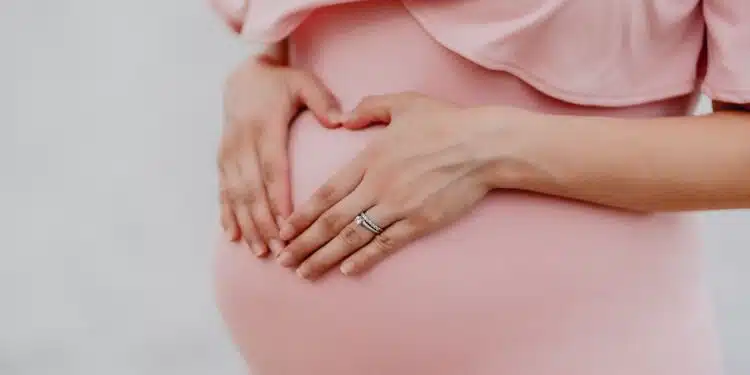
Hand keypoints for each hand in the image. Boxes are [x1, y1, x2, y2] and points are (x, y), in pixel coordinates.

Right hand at [218, 56, 340, 256]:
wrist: (243, 76)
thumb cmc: (281, 83)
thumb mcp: (304, 83)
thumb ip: (322, 101)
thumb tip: (341, 121)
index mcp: (265, 127)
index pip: (272, 168)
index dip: (278, 197)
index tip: (288, 223)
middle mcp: (243, 143)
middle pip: (252, 189)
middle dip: (264, 222)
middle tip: (280, 250)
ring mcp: (229, 153)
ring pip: (235, 195)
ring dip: (247, 224)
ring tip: (260, 251)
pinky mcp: (222, 160)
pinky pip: (222, 191)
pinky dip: (227, 215)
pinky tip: (233, 237)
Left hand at [275, 93, 517, 278]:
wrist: (483, 146)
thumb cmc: (445, 122)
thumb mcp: (404, 104)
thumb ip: (369, 108)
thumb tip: (343, 118)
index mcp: (369, 158)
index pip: (326, 192)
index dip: (302, 214)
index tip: (284, 230)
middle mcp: (377, 185)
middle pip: (331, 220)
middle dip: (303, 243)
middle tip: (283, 260)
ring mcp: (398, 206)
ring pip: (353, 237)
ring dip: (325, 257)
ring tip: (304, 272)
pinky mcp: (419, 222)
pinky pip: (386, 245)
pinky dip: (364, 259)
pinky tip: (347, 271)